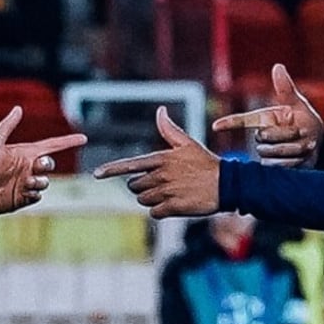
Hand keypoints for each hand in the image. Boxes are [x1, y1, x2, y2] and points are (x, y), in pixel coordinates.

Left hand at [0, 106, 87, 214]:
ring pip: (46, 182)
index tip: (83, 138)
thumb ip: (7, 126)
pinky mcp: (22, 199)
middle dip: (47, 164)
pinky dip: (34, 194)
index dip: (67, 142)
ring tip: (26, 182)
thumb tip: (18, 108)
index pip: (51, 146)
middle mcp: (26, 168)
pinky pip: (38, 196)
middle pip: (49, 164)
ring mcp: (25, 184)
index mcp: (24, 153)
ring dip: (40, 181)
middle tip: (36, 166)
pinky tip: (22, 192)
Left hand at [92, 106, 220, 218]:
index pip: (130, 164)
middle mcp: (161, 174)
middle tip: (162, 184)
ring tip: (170, 193)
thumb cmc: (206, 163)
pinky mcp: (173, 207)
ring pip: (143, 200)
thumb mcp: (188, 143)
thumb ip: (169, 129)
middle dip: (143, 187)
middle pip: (135, 186)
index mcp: (162, 158)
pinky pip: (154, 213)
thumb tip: (160, 111)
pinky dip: (160, 211)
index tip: (97, 174)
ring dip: (152, 199)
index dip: (111, 169)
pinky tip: (174, 204)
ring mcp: (167, 191)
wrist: (227, 184)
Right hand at [212, 63, 323, 167]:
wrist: (318, 145)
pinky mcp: (272, 168)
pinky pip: (277, 165)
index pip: (243, 120)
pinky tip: (302, 157)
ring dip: (293, 148)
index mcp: (264, 119)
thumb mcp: (298, 104)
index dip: (229, 123)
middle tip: (302, 131)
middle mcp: (262, 136)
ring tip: (305, 144)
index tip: (215, 126)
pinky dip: (294, 161)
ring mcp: (265, 153)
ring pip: (271, 152)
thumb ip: (286, 88)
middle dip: (287, 134)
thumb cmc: (305, 121)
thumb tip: (277, 66)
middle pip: (264, 137)